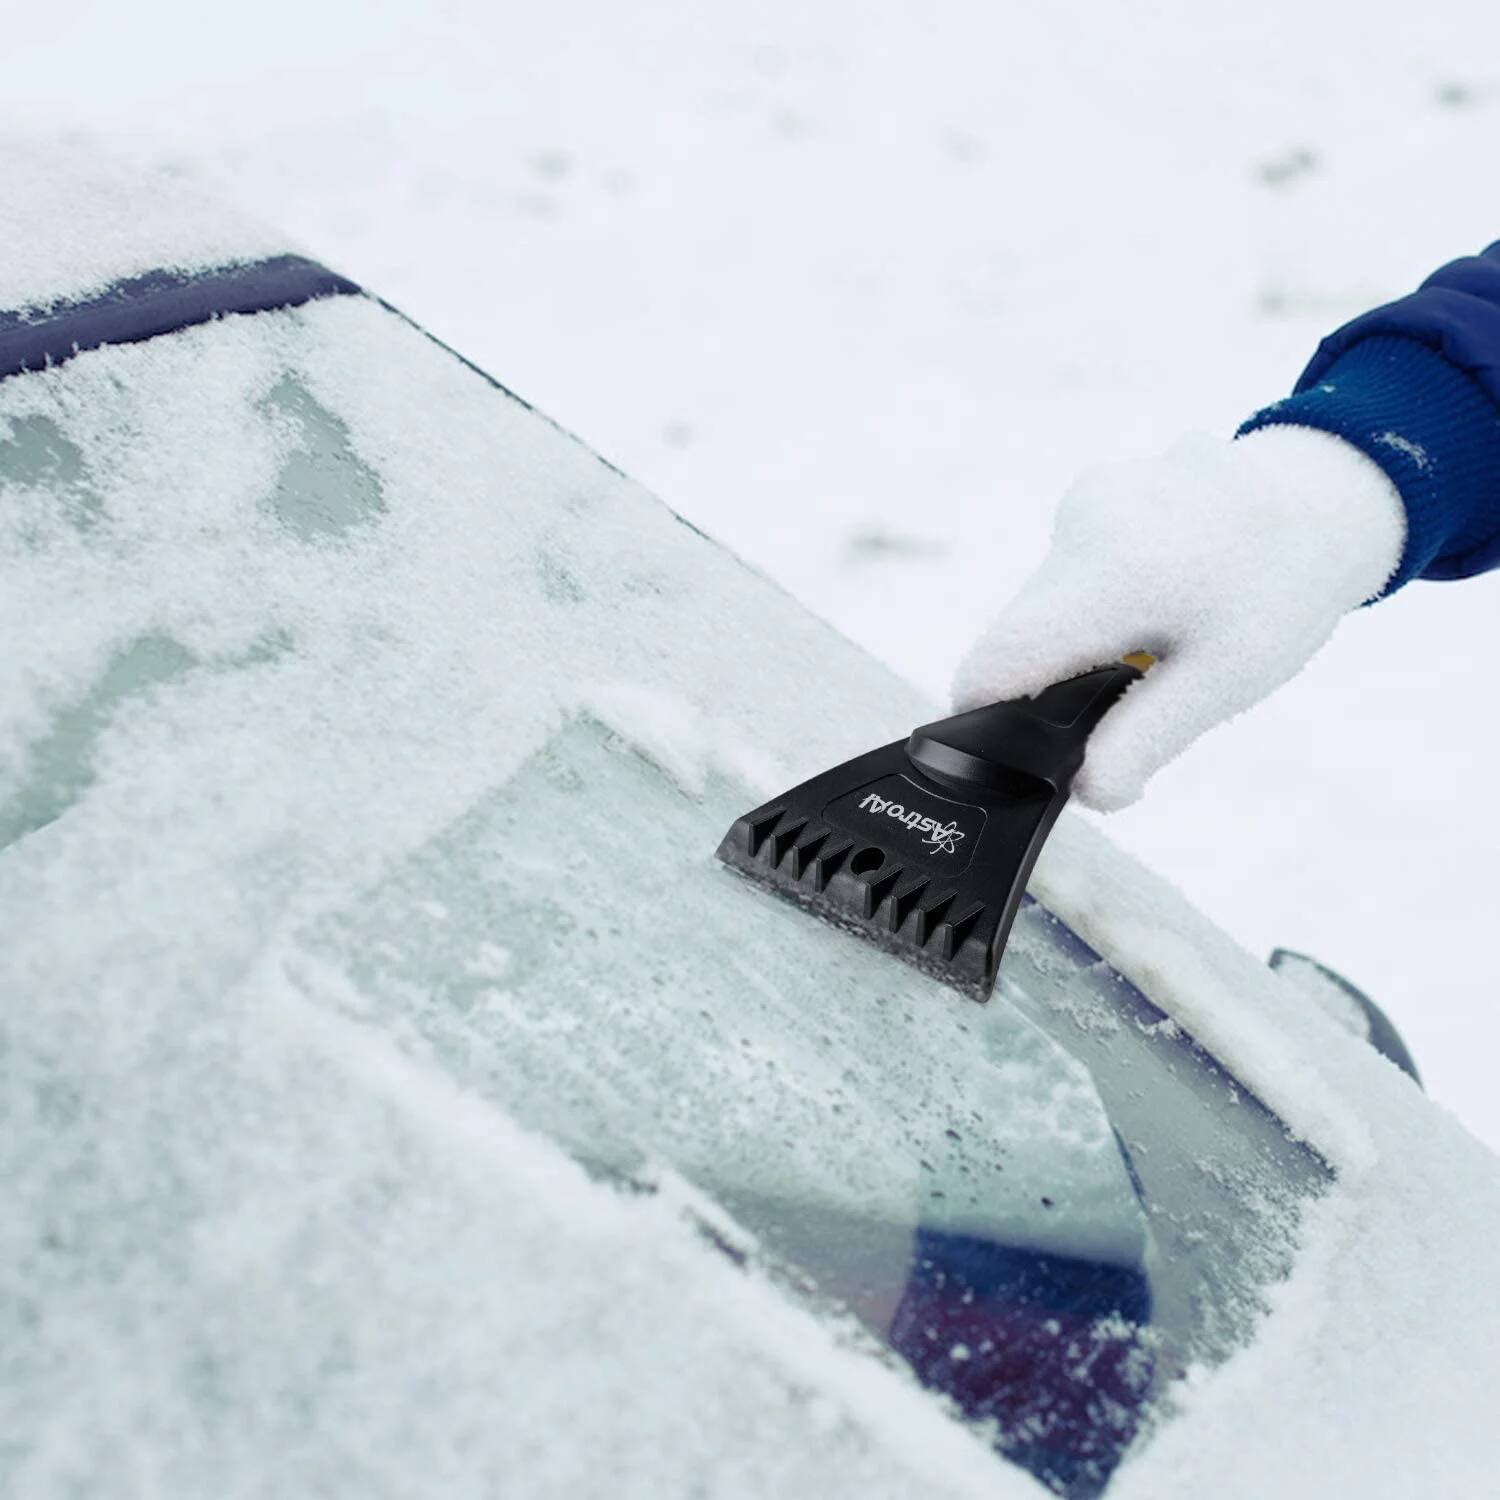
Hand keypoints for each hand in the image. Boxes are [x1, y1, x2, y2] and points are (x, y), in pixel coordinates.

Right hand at [952, 427, 1405, 810]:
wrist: (1326, 491)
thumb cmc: (1283, 589)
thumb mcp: (1226, 682)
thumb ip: (1143, 741)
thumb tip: (1083, 791)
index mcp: (1113, 576)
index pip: (996, 661)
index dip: (984, 716)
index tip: (1008, 749)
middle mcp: (1082, 526)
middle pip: (1017, 634)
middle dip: (1057, 678)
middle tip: (1135, 687)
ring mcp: (1081, 500)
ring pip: (1043, 602)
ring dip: (1082, 636)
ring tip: (1163, 629)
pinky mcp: (1088, 491)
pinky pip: (1066, 568)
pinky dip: (1098, 596)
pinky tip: (1162, 589)